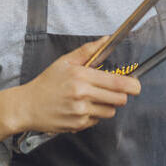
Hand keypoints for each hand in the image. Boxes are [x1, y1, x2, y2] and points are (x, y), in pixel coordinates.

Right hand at [22, 37, 140, 133]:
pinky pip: (97, 120)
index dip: (132, 85)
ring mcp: (81, 112)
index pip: (117, 83)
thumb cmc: (47, 83)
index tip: (137, 86)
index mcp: (81, 76)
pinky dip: (93, 115)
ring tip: (91, 99)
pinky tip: (80, 108)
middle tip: (112, 91)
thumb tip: (106, 40)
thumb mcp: (65, 62)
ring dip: (106, 106)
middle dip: (120, 96)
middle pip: (119, 100)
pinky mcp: (78, 125)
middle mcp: (83, 94)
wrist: (28, 106)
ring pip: (110, 111)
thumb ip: (88, 51)